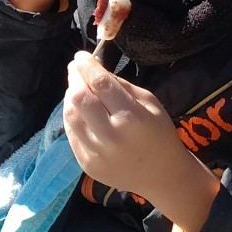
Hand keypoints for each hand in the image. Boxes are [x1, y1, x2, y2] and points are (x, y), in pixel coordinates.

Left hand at [64, 51, 218, 231]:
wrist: (162, 176)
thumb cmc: (159, 134)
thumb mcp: (149, 102)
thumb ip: (120, 84)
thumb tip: (93, 67)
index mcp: (132, 117)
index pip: (100, 84)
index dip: (86, 66)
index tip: (80, 56)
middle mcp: (111, 136)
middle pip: (80, 98)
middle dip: (74, 78)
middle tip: (75, 69)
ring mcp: (96, 153)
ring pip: (70, 116)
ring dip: (69, 97)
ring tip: (76, 88)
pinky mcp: (87, 164)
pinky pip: (71, 134)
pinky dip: (72, 117)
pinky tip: (78, 110)